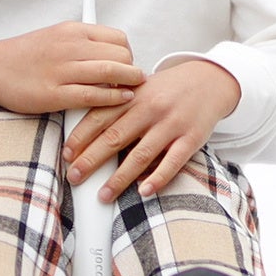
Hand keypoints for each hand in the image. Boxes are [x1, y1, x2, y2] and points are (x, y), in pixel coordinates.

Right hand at [0, 22, 144, 117]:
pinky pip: (93, 95)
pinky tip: (122, 98)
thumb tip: (111, 50)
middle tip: (133, 79)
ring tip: (135, 87)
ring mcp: (62, 71)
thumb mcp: (55, 36)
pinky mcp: (54, 94)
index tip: (128, 64)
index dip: (129, 53)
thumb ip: (82, 42)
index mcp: (71, 30)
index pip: (118, 38)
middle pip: (120, 55)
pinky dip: (113, 98)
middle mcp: (69, 47)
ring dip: (130, 81)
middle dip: (132, 68)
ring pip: (111, 72)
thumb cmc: (24, 55)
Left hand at [64, 55, 240, 201]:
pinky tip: (144, 191)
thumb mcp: (138, 88)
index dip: (81, 137)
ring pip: (141, 154)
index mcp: (133, 96)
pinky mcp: (191, 138)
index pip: (100, 117)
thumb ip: (116, 103)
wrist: (209, 80)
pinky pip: (173, 161)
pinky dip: (157, 178)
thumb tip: (84, 129)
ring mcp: (171, 125)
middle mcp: (149, 109)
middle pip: (114, 137)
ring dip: (119, 178)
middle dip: (91, 160)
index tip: (66, 155)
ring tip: (103, 195)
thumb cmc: (167, 89)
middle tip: (74, 177)